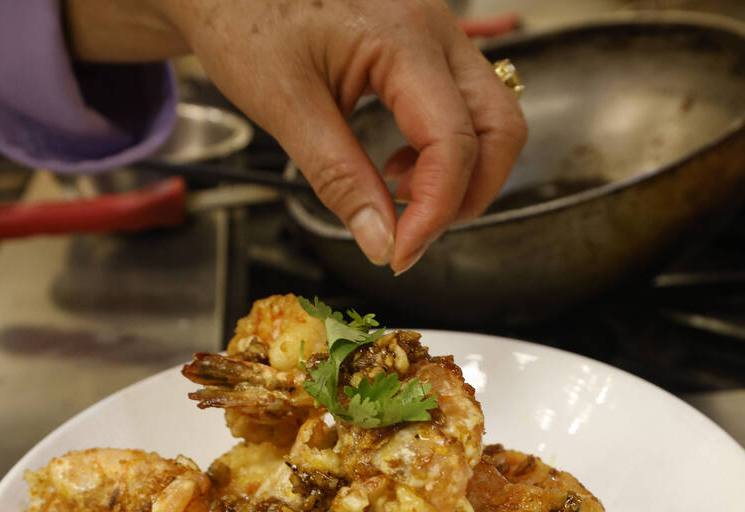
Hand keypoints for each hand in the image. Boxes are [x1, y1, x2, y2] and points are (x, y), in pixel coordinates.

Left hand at [64, 0, 527, 273]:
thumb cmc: (245, 17)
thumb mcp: (284, 105)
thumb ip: (339, 178)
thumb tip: (381, 241)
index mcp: (403, 36)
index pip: (453, 140)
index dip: (435, 211)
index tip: (400, 253)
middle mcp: (436, 29)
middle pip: (499, 127)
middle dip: (468, 194)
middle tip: (415, 234)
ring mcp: (437, 36)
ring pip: (490, 119)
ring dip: (460, 174)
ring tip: (397, 195)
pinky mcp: (427, 49)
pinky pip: (464, 107)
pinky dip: (444, 151)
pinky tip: (397, 167)